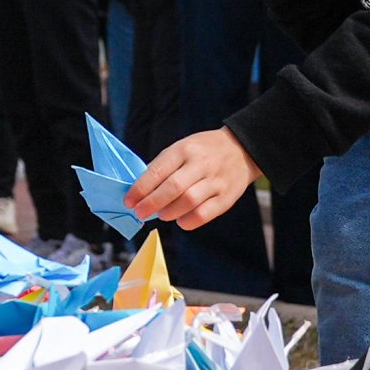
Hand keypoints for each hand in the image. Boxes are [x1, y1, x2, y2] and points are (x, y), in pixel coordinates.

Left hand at [124, 128, 256, 227]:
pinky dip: (188, 221)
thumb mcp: (182, 148)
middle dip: (152, 203)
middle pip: (173, 187)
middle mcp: (201, 164)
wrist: (241, 149)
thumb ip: (162, 168)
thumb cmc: (203, 151)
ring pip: (189, 202)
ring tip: (161, 215)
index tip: (128, 201)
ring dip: (169, 212)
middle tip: (140, 213)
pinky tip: (180, 220)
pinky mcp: (227, 197)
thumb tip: (138, 192)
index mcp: (185, 149)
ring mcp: (216, 181)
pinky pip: (204, 214)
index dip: (140, 188)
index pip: (158, 170)